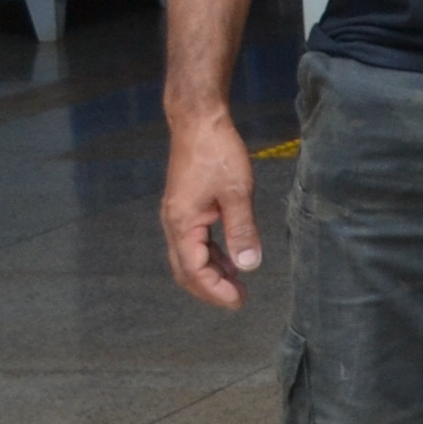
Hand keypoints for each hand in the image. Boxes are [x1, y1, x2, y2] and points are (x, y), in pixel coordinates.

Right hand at [161, 107, 264, 308]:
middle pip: (186, 269)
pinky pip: (195, 241)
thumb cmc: (217, 153)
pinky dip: (212, 254)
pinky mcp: (186, 207)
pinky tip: (232, 258)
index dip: (216, 290)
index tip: (239, 301)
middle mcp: (173, 223)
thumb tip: (249, 265)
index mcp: (182, 223)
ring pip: (190, 256)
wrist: (199, 122)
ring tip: (239, 283)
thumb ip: (242, 230)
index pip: (195, 270)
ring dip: (212, 272)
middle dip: (211, 288)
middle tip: (239, 299)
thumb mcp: (238, 193)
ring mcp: (177, 215)